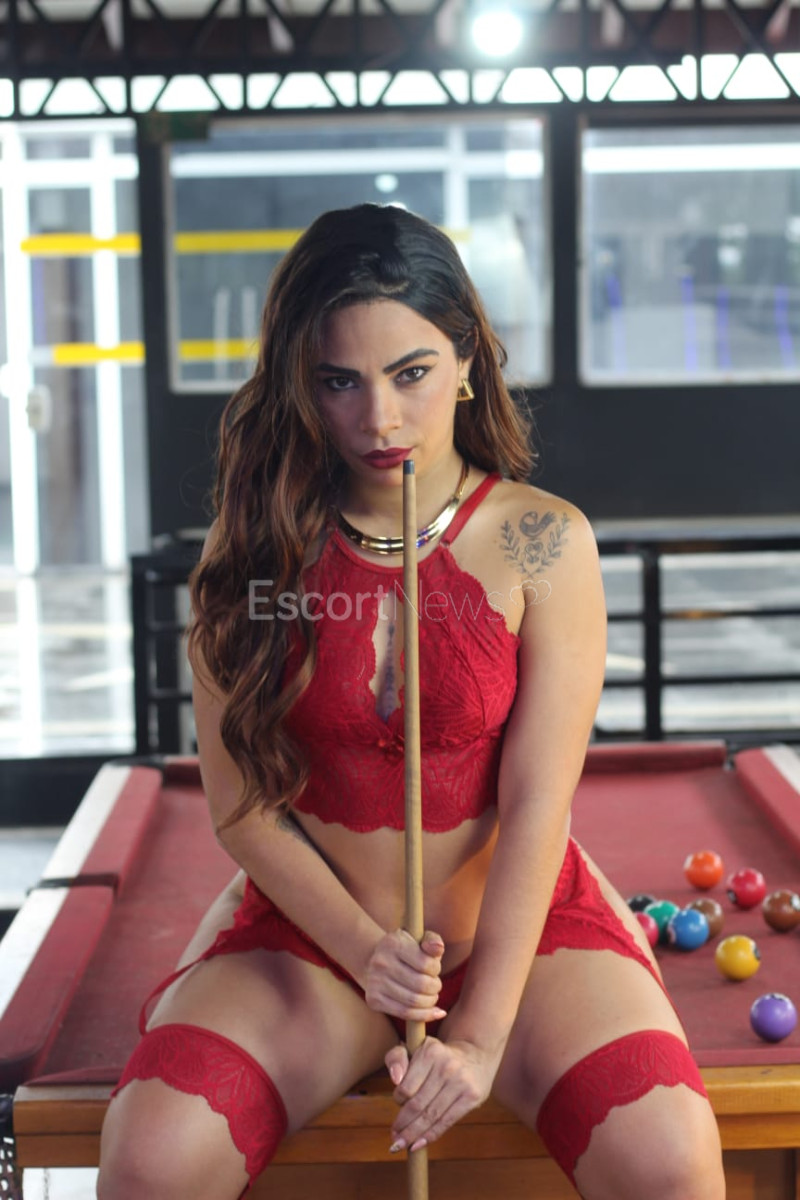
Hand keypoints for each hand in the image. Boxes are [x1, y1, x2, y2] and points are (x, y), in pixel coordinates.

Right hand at [364, 929, 446, 1022]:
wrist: (374, 960)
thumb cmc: (405, 949)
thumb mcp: (418, 938)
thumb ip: (432, 941)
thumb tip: (438, 949)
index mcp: (394, 943)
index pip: (426, 964)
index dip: (436, 969)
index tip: (434, 969)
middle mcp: (381, 962)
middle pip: (421, 985)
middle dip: (435, 987)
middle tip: (435, 985)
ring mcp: (375, 982)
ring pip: (414, 1001)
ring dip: (430, 1002)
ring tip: (432, 996)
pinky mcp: (373, 1000)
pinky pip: (405, 1013)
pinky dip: (424, 1015)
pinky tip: (435, 1012)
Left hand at [385, 1037, 499, 1152]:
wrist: (475, 1055)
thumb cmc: (438, 1056)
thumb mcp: (415, 1047)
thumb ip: (396, 1057)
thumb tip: (395, 1080)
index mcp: (430, 1052)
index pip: (406, 1087)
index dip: (397, 1100)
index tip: (396, 1105)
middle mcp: (446, 1066)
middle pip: (417, 1104)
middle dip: (402, 1125)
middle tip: (393, 1138)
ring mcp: (461, 1082)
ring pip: (431, 1116)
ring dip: (413, 1134)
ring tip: (401, 1144)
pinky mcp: (472, 1096)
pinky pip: (446, 1122)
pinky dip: (431, 1135)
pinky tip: (418, 1144)